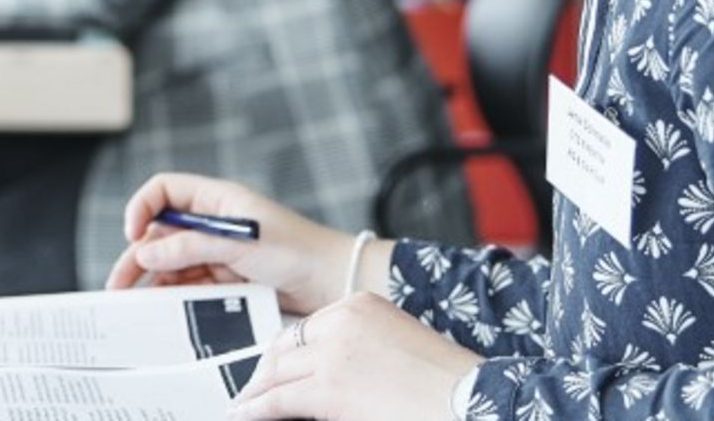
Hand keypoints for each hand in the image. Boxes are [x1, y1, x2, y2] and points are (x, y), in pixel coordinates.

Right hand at [105, 173, 372, 314]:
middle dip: (137, 255)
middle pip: (160, 232)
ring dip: (150, 279)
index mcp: (215, 199)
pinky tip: (161, 308)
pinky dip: (172, 294)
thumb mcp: (238, 244)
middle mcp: (211, 222)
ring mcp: (216, 251)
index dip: (142, 208)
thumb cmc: (296, 250)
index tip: (132, 235)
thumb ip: (189, 246)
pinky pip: (188, 284)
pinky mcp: (223, 278)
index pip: (163, 192)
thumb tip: (145, 252)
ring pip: (170, 262)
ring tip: (132, 302)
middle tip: (118, 282)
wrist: (332, 282)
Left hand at [229, 292, 479, 419]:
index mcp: (360, 304)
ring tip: (243, 405)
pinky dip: (255, 409)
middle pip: (286, 347)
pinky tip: (242, 415)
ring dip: (255, 392)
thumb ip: (360, 348)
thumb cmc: (446, 382)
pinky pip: (278, 399)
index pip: (306, 327)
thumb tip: (326, 373)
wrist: (470, 398)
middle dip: (266, 372)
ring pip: (277, 373)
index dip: (285, 352)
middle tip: (252, 389)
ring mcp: (332, 354)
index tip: (273, 367)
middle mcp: (341, 321)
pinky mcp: (327, 388)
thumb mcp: (398, 345)